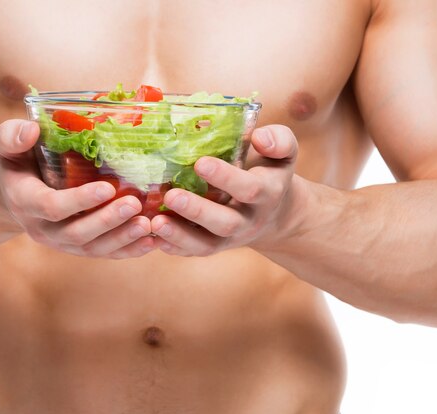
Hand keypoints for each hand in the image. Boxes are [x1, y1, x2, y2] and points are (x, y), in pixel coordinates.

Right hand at [0, 119, 154, 258]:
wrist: (12, 194)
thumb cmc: (16, 162)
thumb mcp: (7, 145)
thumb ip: (13, 137)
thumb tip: (32, 130)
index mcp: (25, 202)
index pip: (52, 206)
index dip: (80, 200)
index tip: (107, 188)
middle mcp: (42, 229)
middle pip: (76, 233)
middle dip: (107, 221)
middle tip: (135, 204)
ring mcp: (61, 242)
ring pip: (92, 248)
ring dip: (121, 238)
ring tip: (147, 225)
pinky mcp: (77, 247)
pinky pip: (103, 254)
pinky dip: (127, 250)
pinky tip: (150, 242)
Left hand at [150, 125, 301, 255]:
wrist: (276, 213)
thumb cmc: (269, 171)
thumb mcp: (283, 153)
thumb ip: (278, 141)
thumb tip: (259, 138)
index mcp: (268, 193)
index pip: (249, 188)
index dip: (226, 177)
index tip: (200, 163)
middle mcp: (249, 219)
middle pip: (226, 222)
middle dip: (198, 210)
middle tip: (171, 195)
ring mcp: (230, 237)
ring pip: (207, 244)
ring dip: (180, 235)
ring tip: (155, 222)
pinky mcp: (214, 246)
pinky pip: (194, 252)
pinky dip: (174, 247)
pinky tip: (153, 237)